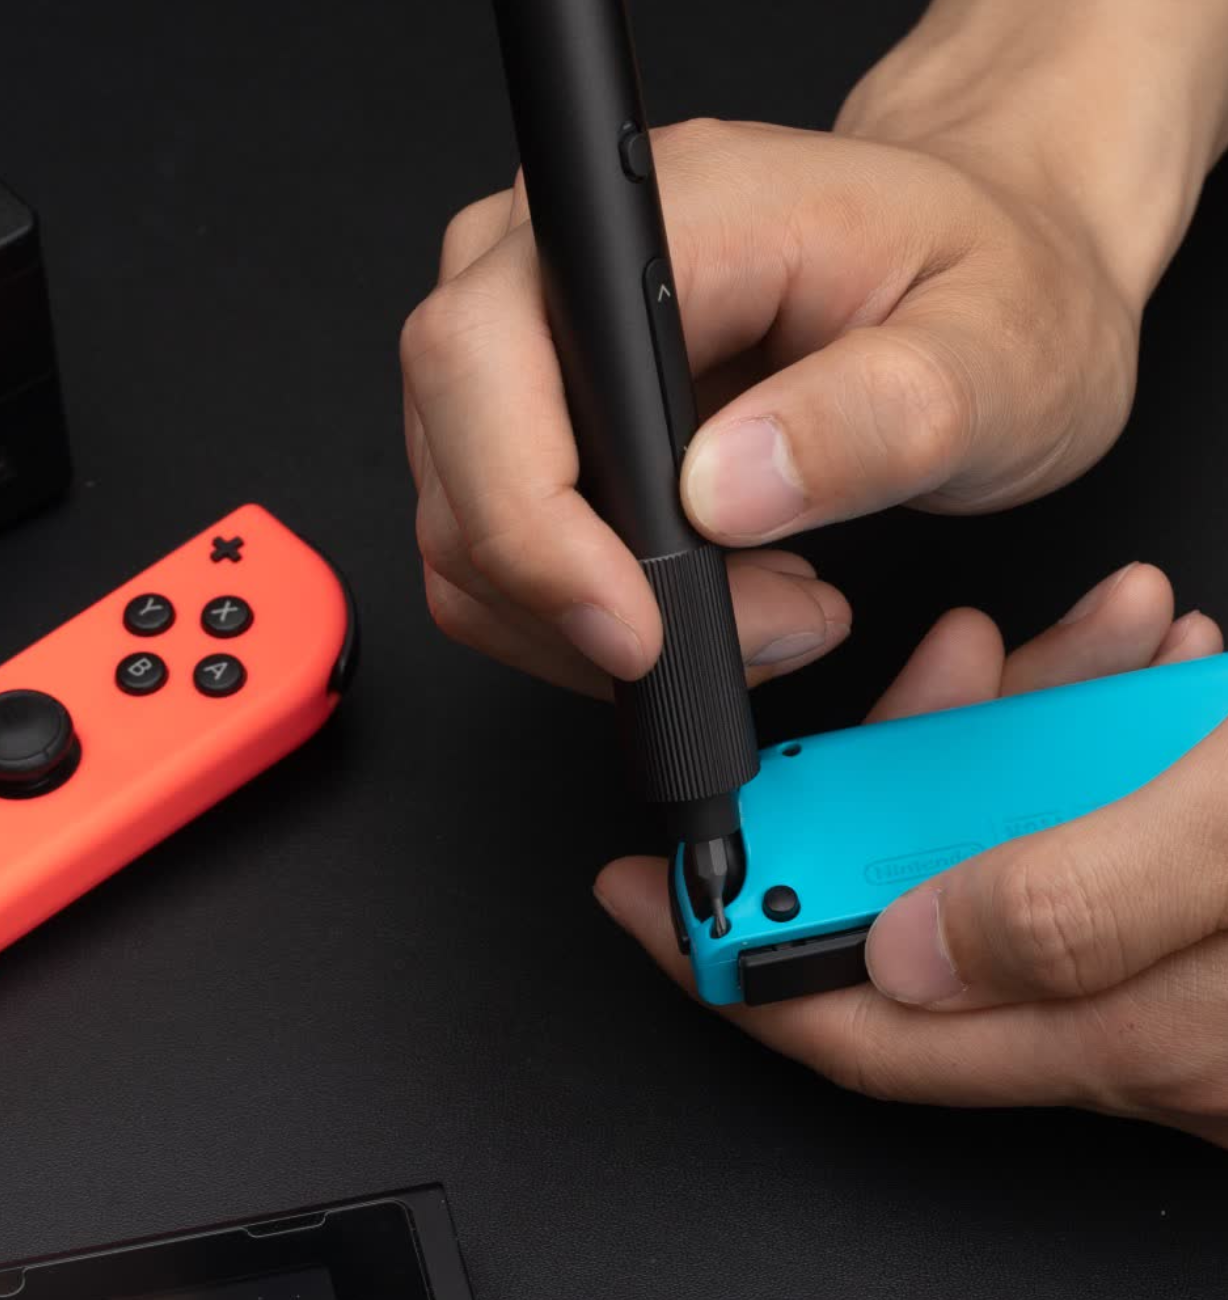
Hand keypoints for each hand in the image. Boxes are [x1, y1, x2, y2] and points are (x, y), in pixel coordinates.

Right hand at [400, 0, 1227, 693]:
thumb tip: (722, 493)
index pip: (488, 360)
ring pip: (464, 526)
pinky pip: (498, 546)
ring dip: (590, 618)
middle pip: (458, 461)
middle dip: (581, 596)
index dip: (531, 522)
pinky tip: (705, 593)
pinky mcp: (544, 416)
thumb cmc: (992, 286)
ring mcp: (538, 341)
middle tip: (756, 631)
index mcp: (661, 214)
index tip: (636, 628)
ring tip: (762, 609)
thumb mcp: (993, 355)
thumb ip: (870, 417)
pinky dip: (585, 611)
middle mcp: (564, 260)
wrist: (988, 273)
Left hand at [594, 565, 1227, 1147]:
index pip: (858, 1018)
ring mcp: (1159, 965)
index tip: (646, 895)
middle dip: (916, 759)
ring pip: (1024, 836)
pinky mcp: (1199, 916)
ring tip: (1096, 636)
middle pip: (934, 891)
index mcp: (1101, 1026)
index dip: (736, 958)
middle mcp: (1120, 1015)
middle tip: (947, 667)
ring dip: (1040, 724)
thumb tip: (904, 948)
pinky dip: (1113, 745)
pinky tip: (1150, 680)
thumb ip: (1066, 909)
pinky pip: (1105, 826)